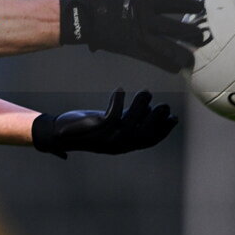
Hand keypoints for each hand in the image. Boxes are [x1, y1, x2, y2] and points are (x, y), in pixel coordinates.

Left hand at [32, 89, 177, 157]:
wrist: (60, 133)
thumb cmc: (88, 128)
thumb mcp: (111, 125)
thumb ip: (128, 119)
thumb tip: (146, 109)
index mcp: (124, 145)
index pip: (148, 141)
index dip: (162, 131)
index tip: (174, 119)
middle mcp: (118, 144)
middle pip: (142, 134)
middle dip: (156, 120)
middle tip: (165, 105)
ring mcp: (106, 138)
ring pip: (129, 123)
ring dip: (140, 106)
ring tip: (146, 91)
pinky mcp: (95, 128)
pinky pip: (112, 115)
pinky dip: (118, 101)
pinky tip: (121, 89)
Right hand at [62, 0, 203, 71]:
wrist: (81, 20)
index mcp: (145, 1)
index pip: (176, 4)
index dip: (191, 7)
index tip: (201, 9)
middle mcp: (146, 20)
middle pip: (179, 30)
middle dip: (194, 35)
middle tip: (202, 38)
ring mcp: (140, 37)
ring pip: (170, 50)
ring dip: (185, 55)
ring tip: (194, 59)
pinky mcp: (133, 51)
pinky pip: (155, 61)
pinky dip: (168, 65)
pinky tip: (177, 68)